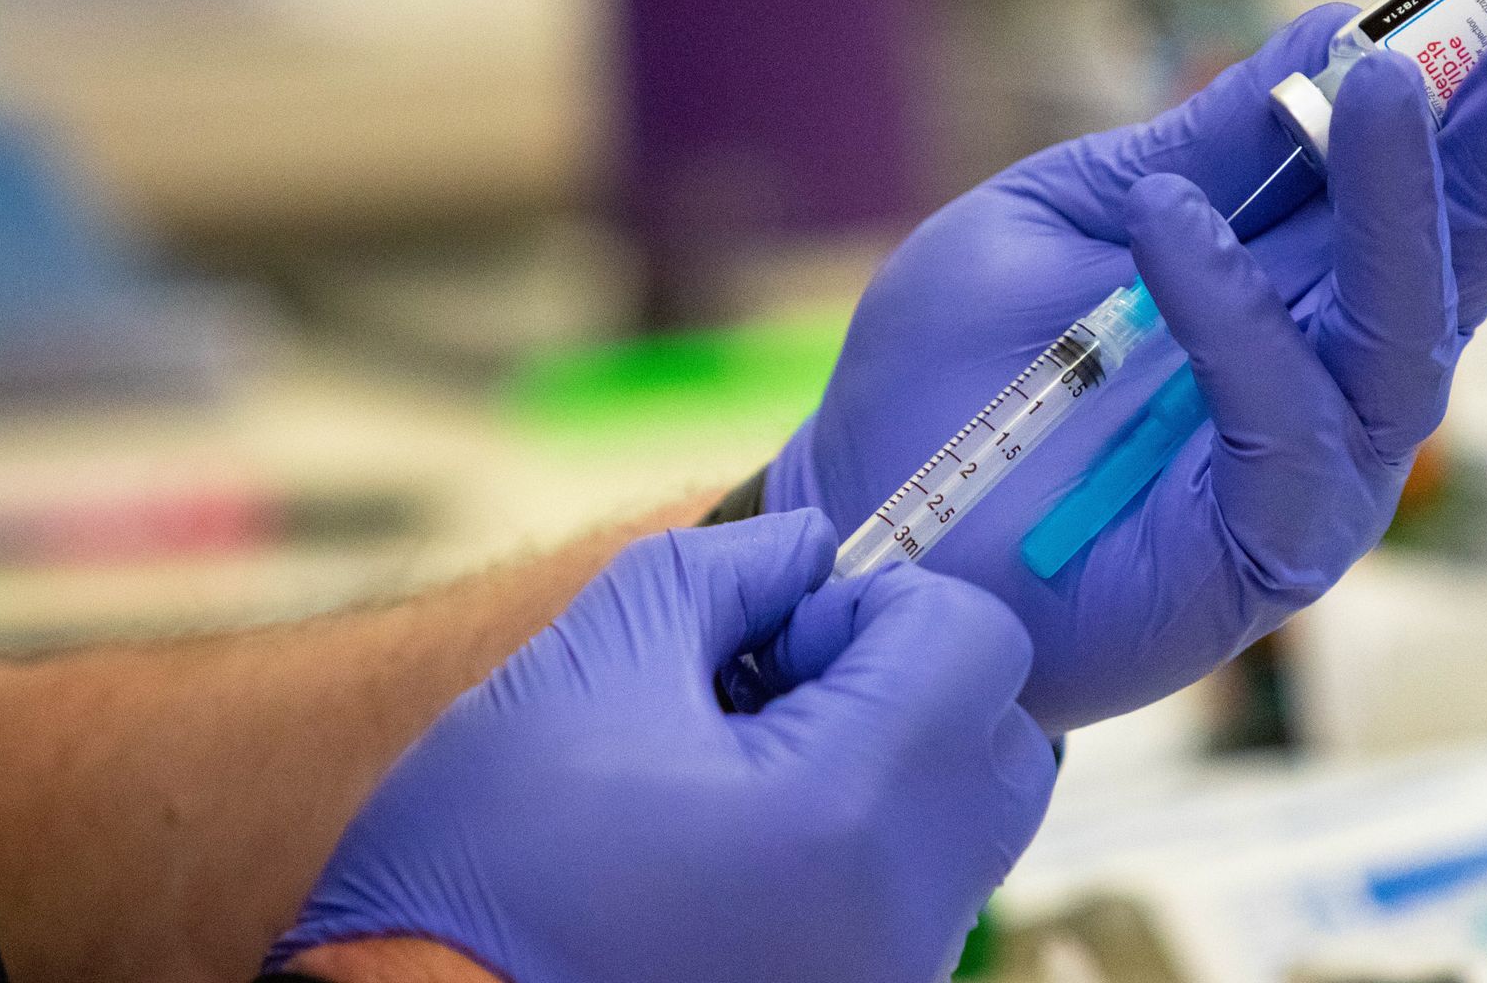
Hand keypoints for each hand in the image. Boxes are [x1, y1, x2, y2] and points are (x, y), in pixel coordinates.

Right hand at [267, 511, 1055, 982]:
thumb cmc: (484, 862)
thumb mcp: (589, 659)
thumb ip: (727, 569)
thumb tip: (811, 547)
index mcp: (845, 813)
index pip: (977, 643)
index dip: (881, 605)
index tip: (782, 630)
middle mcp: (899, 915)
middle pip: (1002, 738)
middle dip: (908, 680)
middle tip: (775, 688)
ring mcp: (889, 977)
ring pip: (966, 820)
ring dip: (887, 756)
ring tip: (743, 769)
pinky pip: (918, 892)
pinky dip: (865, 837)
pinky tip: (743, 839)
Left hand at [766, 0, 1486, 732]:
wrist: (867, 522)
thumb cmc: (954, 375)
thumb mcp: (1070, 214)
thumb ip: (1206, 144)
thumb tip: (1337, 33)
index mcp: (1295, 269)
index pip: (1443, 159)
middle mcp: (1331, 360)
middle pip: (1471, 230)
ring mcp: (1313, 461)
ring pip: (1408, 328)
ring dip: (1404, 200)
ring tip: (1387, 87)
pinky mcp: (1267, 549)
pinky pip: (1288, 427)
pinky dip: (1234, 320)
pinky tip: (1171, 224)